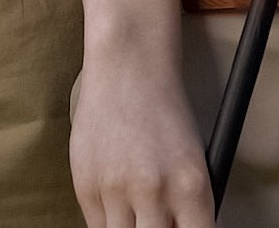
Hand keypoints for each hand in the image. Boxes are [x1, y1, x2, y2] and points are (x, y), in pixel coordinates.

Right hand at [70, 55, 215, 227]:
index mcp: (191, 186)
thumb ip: (186, 208)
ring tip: (137, 212)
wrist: (127, 67)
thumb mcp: (193, 161)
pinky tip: (118, 203)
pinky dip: (110, 223)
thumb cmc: (165, 112)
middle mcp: (154, 191)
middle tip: (157, 221)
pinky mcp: (85, 185)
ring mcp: (116, 189)